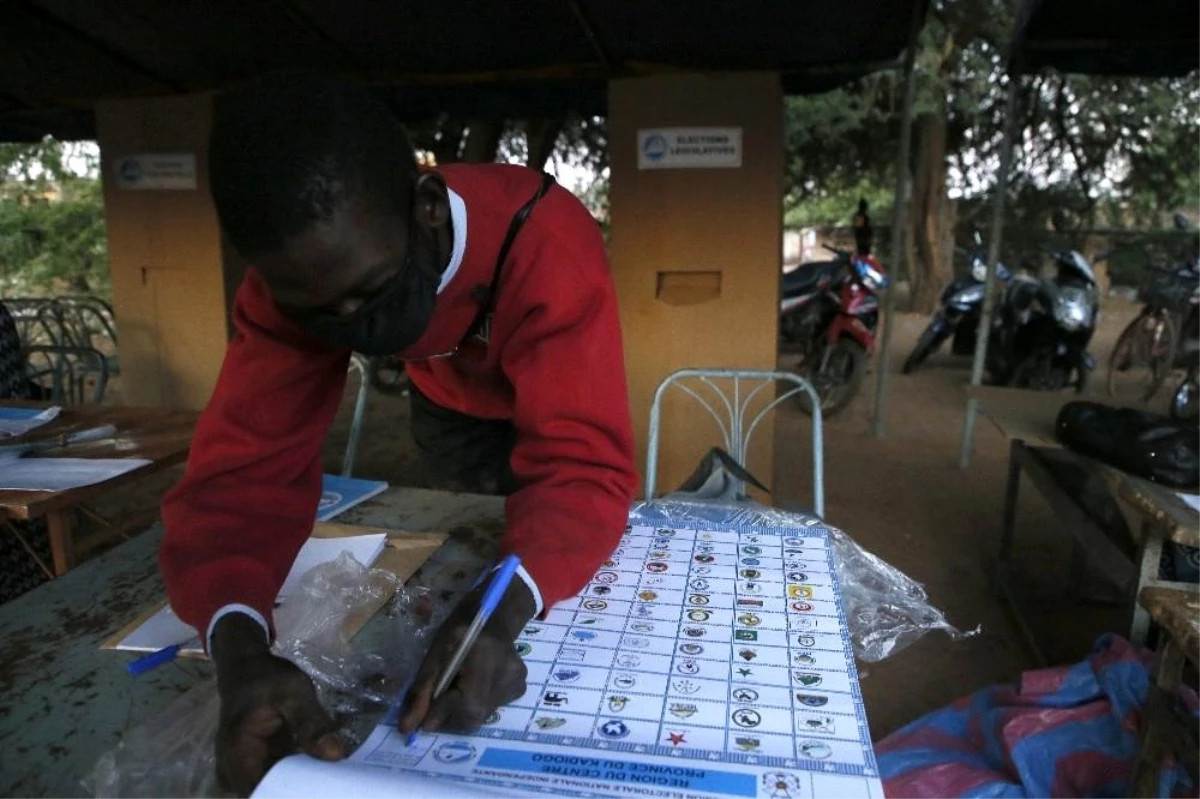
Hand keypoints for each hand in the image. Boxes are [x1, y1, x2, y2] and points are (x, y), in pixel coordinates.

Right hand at [211, 614, 344, 797]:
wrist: (246, 667)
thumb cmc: (266, 677)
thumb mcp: (294, 691)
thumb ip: (312, 723)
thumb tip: (336, 754)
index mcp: (237, 754)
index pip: (262, 793)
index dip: (291, 794)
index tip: (322, 788)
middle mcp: (232, 770)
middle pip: (267, 795)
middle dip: (299, 790)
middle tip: (333, 782)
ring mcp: (240, 771)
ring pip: (272, 791)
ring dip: (299, 786)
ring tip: (328, 777)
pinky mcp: (252, 767)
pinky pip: (274, 782)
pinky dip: (295, 778)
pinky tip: (317, 769)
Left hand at [398, 577, 534, 734]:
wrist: (492, 617)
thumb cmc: (460, 631)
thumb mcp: (434, 655)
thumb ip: (421, 691)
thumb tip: (408, 727)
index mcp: (484, 658)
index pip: (465, 701)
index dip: (440, 713)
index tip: (422, 721)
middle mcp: (507, 673)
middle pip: (473, 714)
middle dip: (450, 715)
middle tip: (438, 702)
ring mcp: (517, 683)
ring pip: (482, 714)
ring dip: (462, 710)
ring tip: (457, 689)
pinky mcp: (520, 688)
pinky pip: (493, 708)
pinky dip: (477, 704)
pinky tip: (474, 685)